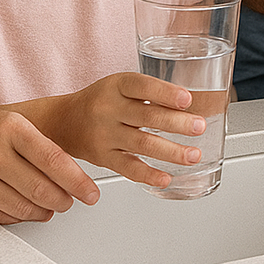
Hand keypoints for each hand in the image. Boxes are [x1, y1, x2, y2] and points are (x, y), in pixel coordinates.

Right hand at [0, 100, 100, 223]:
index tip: (91, 193)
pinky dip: (17, 217)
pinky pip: (0, 218)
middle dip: (63, 201)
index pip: (54, 160)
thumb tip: (72, 176)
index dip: (78, 182)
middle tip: (71, 202)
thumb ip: (39, 146)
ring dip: (42, 212)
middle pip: (41, 190)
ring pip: (22, 209)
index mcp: (8, 126)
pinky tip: (22, 209)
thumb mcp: (8, 121)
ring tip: (48, 206)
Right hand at [31, 73, 209, 188]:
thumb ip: (150, 94)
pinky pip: (127, 167)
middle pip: (146, 116)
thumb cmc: (101, 100)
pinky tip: (165, 177)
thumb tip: (194, 106)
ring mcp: (104, 135)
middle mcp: (108, 109)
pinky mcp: (103, 157)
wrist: (64, 121)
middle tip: (199, 127)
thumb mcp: (120, 85)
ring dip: (170, 151)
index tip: (187, 99)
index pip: (142, 86)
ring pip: (141, 144)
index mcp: (117, 85)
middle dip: (176, 123)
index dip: (165, 93)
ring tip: (193, 155)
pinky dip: (148, 174)